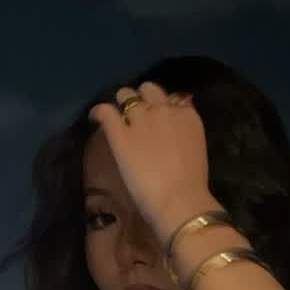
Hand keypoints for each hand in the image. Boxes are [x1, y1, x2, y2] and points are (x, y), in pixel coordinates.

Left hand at [87, 79, 213, 246]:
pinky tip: (95, 118)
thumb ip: (183, 136)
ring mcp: (141, 119)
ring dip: (121, 104)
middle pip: (148, 89)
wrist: (179, 200)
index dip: (162, 106)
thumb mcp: (195, 149)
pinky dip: (99, 112)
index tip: (157, 117)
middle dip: (141, 99)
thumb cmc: (191, 185)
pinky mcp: (120, 133)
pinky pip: (105, 111)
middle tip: (135, 115)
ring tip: (117, 116)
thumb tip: (173, 137)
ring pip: (126, 95)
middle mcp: (164, 110)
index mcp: (187, 116)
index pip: (172, 98)